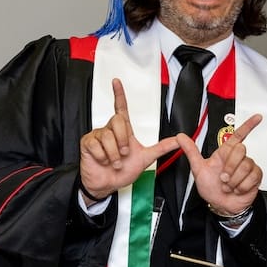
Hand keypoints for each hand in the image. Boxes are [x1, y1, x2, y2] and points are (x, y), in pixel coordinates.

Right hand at [79, 78, 180, 201]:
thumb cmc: (123, 171)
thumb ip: (162, 147)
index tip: (116, 81)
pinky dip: (103, 156)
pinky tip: (102, 161)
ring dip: (114, 153)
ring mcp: (98, 136)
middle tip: (124, 154)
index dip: (119, 94)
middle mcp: (110, 130)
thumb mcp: (146, 158)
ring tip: (114, 161)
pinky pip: (96, 145)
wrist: (108, 185)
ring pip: (108, 135)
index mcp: (124, 130)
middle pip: (118, 120)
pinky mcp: (87, 143)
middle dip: (123, 140)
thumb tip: (179, 140)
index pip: (121, 108)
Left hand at [179, 114, 262, 215]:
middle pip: (240, 150)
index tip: (258, 117)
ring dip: (234, 180)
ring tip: (229, 185)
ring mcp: (248, 167)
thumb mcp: (198, 169)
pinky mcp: (255, 176)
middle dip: (229, 167)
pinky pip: (252, 177)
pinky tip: (237, 189)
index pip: (238, 135)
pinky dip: (241, 186)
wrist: (221, 205)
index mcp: (225, 153)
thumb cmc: (211, 188)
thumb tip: (181, 137)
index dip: (248, 125)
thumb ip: (191, 151)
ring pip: (246, 165)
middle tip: (223, 177)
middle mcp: (237, 158)